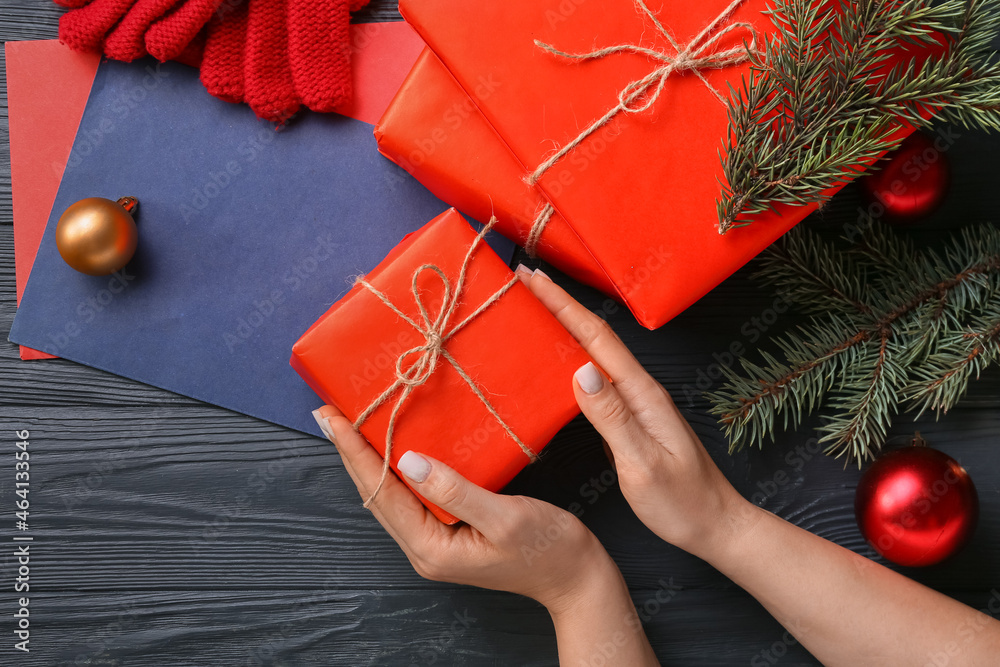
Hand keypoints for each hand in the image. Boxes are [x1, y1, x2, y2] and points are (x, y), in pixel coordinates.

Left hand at [312, 404, 616, 613]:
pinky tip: (393, 446)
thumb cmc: (549, 549)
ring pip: (391, 494)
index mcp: (431, 548)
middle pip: (376, 494)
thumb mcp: (504, 517)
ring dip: (369, 458)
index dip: (355, 452)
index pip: (381, 492)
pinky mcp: (449, 532)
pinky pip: (412, 496)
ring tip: (350, 424)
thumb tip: (407, 460)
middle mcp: (424, 548)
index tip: (333, 417)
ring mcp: (435, 542)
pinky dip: (396, 467)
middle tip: (329, 412)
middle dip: (351, 452)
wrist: (577, 578)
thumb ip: (455, 490)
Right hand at [518, 267, 757, 561]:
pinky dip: (573, 356)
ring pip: (593, 353)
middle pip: (594, 335)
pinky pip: (596, 378)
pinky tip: (558, 360)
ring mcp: (636, 403)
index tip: (532, 277)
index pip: (596, 338)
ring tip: (533, 306)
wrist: (715, 525)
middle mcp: (639, 390)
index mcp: (642, 394)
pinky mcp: (630, 418)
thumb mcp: (644, 465)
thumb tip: (582, 372)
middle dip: (559, 303)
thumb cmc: (682, 502)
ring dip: (565, 325)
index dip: (563, 304)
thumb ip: (613, 419)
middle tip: (524, 278)